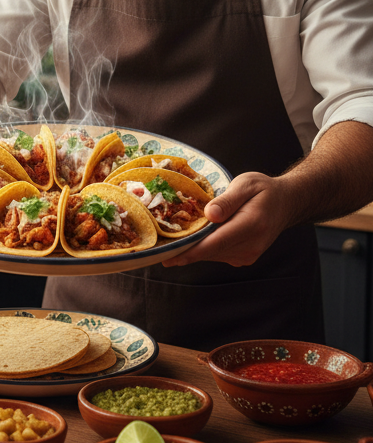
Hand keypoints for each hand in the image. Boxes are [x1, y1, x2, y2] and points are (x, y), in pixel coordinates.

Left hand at [163, 172, 293, 267]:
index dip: (191, 250)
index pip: (216, 242)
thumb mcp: (246, 184)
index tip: (169, 256)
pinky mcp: (244, 257)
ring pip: (212, 255)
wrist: (286, 203)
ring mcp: (248, 254)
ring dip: (191, 250)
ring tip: (168, 243)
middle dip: (184, 250)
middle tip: (156, 250)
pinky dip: (202, 249)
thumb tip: (210, 214)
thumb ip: (227, 200)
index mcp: (252, 225)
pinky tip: (189, 240)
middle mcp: (251, 245)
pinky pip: (217, 254)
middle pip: (210, 251)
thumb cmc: (263, 190)